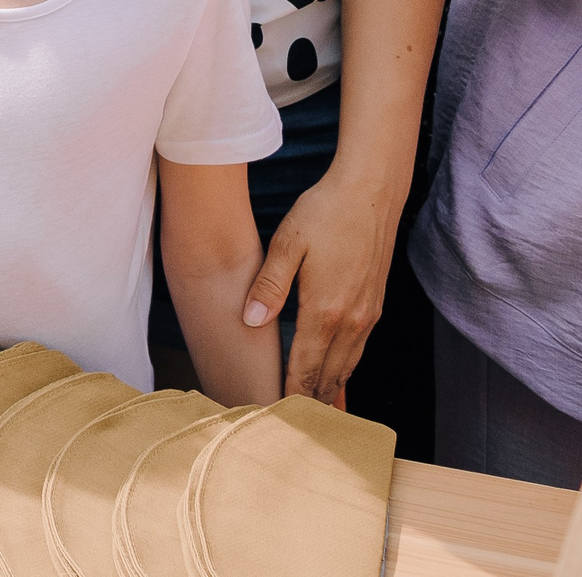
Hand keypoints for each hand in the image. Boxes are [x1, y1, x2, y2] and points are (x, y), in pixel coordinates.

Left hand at [242, 165, 401, 404]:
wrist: (371, 194)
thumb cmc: (324, 214)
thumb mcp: (286, 244)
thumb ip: (268, 286)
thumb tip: (250, 322)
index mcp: (325, 310)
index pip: (304, 367)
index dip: (289, 394)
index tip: (275, 418)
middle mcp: (351, 320)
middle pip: (329, 375)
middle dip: (312, 404)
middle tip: (294, 430)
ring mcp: (367, 315)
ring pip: (347, 366)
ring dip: (331, 391)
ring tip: (315, 417)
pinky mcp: (374, 305)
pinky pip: (357, 350)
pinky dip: (345, 370)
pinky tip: (336, 378)